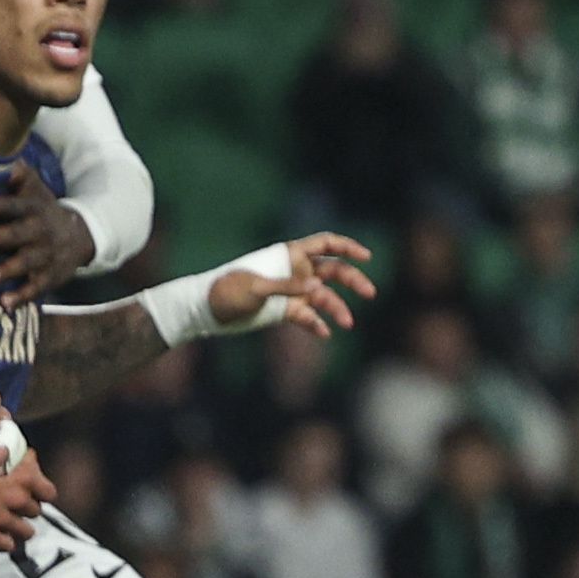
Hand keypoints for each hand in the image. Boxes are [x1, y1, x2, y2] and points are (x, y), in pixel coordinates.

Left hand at [0, 166, 96, 306]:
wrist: (81, 235)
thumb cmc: (44, 211)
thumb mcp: (38, 191)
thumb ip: (23, 177)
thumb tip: (11, 162)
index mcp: (35, 209)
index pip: (15, 205)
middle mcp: (41, 231)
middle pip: (20, 233)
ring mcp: (47, 255)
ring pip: (28, 262)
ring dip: (9, 269)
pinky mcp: (51, 276)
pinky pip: (37, 288)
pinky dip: (22, 296)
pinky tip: (5, 303)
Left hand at [213, 231, 377, 335]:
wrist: (208, 311)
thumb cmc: (228, 289)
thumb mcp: (256, 286)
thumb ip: (287, 285)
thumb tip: (317, 285)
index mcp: (290, 255)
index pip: (325, 244)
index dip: (347, 247)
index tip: (366, 257)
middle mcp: (296, 271)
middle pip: (333, 271)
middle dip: (353, 280)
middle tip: (370, 293)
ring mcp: (293, 292)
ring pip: (324, 296)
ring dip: (338, 308)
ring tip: (347, 322)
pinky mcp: (286, 311)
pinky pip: (308, 317)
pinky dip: (318, 324)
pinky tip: (326, 333)